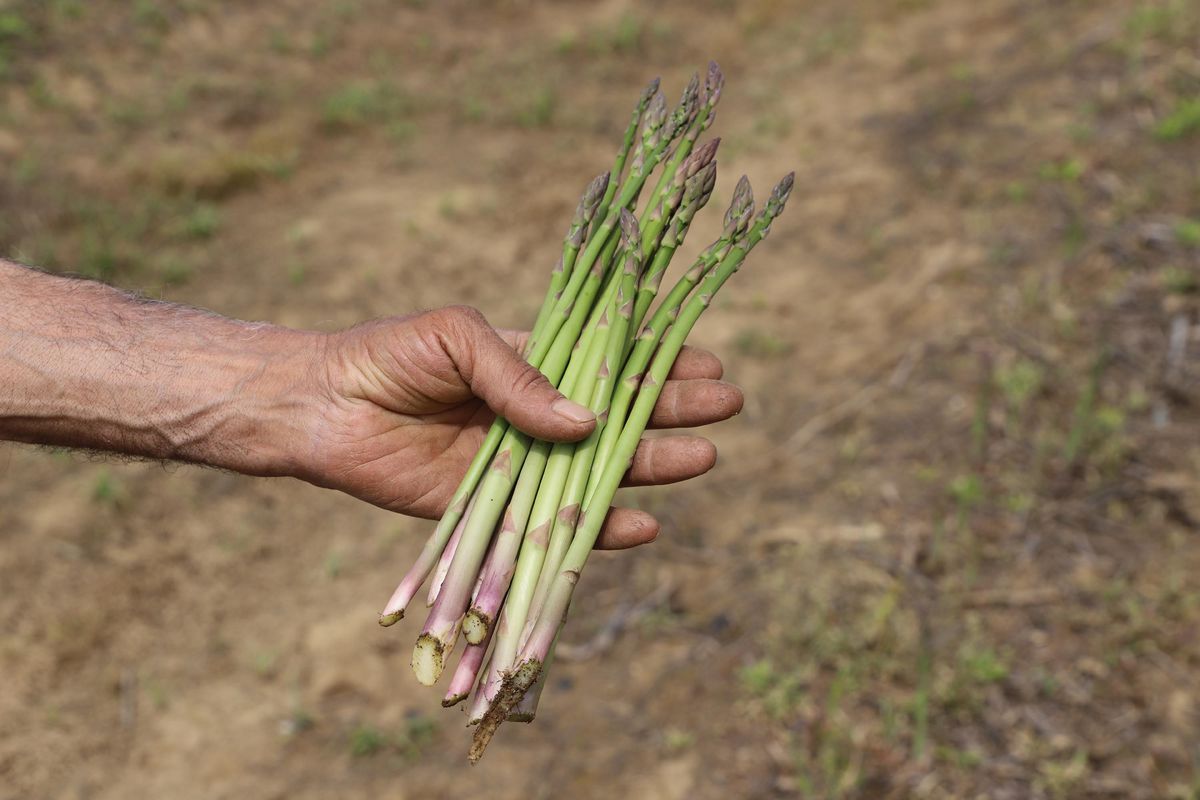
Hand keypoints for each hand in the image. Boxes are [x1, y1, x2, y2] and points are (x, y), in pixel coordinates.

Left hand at [303, 305, 743, 548]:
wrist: (324, 407)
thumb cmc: (390, 356)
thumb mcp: (459, 339)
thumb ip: (520, 376)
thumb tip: (585, 421)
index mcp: (531, 365)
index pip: (609, 363)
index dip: (658, 363)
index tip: (707, 362)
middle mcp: (534, 416)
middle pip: (618, 416)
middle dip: (673, 411)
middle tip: (728, 406)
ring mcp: (520, 464)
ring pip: (597, 468)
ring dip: (651, 465)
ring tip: (704, 458)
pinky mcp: (494, 509)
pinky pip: (554, 522)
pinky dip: (598, 527)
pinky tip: (644, 522)